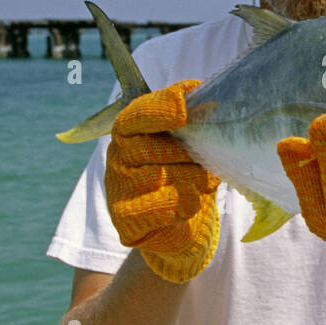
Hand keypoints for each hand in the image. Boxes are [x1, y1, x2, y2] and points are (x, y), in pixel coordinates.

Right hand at [105, 79, 219, 282]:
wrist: (181, 227)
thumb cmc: (185, 175)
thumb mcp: (189, 143)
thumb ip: (192, 121)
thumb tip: (207, 97)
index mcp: (129, 132)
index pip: (136, 115)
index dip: (159, 108)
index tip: (183, 106)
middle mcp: (118, 158)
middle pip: (154, 147)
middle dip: (189, 154)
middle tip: (204, 162)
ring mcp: (118, 190)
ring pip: (165, 176)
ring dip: (195, 180)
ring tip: (200, 184)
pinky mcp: (126, 221)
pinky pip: (167, 206)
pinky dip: (187, 204)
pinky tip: (190, 203)